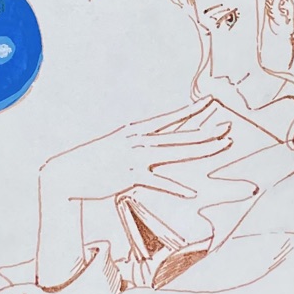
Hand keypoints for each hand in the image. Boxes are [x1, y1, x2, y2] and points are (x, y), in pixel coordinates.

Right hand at [43, 102, 231, 206]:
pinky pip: (157, 183)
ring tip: (223, 145)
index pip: (169, 118)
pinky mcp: (129, 176)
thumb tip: (144, 140)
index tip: (210, 100)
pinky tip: (191, 193)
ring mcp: (134, 158)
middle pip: (180, 135)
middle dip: (207, 130)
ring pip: (176, 152)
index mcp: (134, 132)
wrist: (64, 173)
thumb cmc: (88, 162)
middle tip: (229, 125)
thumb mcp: (112, 146)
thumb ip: (131, 143)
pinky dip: (174, 188)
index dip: (191, 110)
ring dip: (202, 148)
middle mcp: (138, 141)